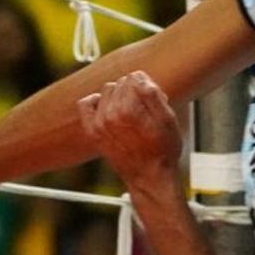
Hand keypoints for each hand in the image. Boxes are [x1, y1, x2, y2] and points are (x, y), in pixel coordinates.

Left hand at [77, 70, 184, 188]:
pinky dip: (96, 102)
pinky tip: (108, 109)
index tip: (154, 98)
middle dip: (134, 91)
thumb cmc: (162, 151)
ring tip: (131, 113)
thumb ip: (153, 95)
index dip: (148, 86)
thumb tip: (139, 77)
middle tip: (145, 109)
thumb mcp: (169, 120)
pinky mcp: (92, 130)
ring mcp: (99, 122)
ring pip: (107, 90)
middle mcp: (110, 115)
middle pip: (121, 83)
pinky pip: (86, 103)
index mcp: (130, 110)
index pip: (135, 77)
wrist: (149, 176)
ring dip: (118, 97)